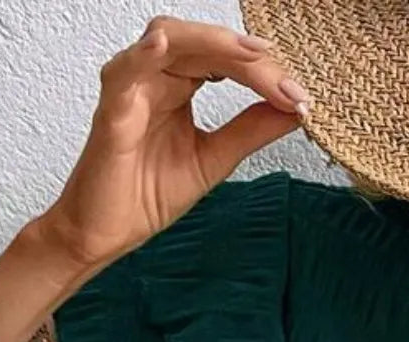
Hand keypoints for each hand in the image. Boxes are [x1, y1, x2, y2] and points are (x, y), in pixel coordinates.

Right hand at [36, 14, 308, 270]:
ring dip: (214, 44)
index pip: (227, 60)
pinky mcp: (111, 110)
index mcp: (181, 84)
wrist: (107, 234)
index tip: (300, 98)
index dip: (265, 74)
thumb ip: (251, 130)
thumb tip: (296, 109)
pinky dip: (143, 55)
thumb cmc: (147, 194)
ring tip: (252, 56)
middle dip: (251, 60)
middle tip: (287, 84)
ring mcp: (132, 87)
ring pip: (171, 40)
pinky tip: (164, 46)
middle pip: (205, 43)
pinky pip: (125, 71)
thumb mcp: (215, 159)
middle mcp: (156, 76)